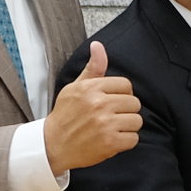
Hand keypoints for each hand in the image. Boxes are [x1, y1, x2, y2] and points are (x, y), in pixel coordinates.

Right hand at [44, 41, 140, 171]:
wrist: (53, 144)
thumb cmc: (66, 114)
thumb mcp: (76, 87)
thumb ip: (93, 69)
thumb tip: (98, 45)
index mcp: (90, 88)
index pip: (126, 85)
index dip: (122, 94)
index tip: (112, 102)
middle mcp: (98, 104)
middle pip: (135, 103)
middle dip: (126, 111)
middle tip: (111, 117)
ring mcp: (105, 124)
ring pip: (137, 121)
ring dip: (127, 126)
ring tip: (111, 128)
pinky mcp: (110, 142)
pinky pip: (134, 139)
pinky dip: (125, 141)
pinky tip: (111, 140)